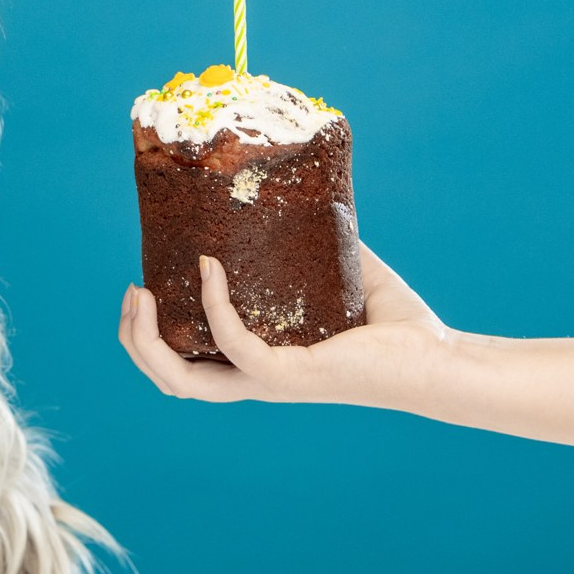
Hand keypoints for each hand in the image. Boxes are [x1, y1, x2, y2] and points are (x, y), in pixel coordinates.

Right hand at [118, 243, 448, 405]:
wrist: (439, 358)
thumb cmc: (400, 326)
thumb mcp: (343, 274)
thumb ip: (316, 243)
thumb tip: (301, 191)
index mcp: (263, 364)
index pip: (190, 367)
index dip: (155, 338)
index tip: (146, 286)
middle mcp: (260, 379)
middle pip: (173, 381)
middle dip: (137, 342)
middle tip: (134, 294)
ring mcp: (271, 381)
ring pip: (185, 382)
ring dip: (150, 342)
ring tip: (141, 294)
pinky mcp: (290, 375)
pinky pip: (234, 346)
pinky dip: (214, 307)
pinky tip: (211, 268)